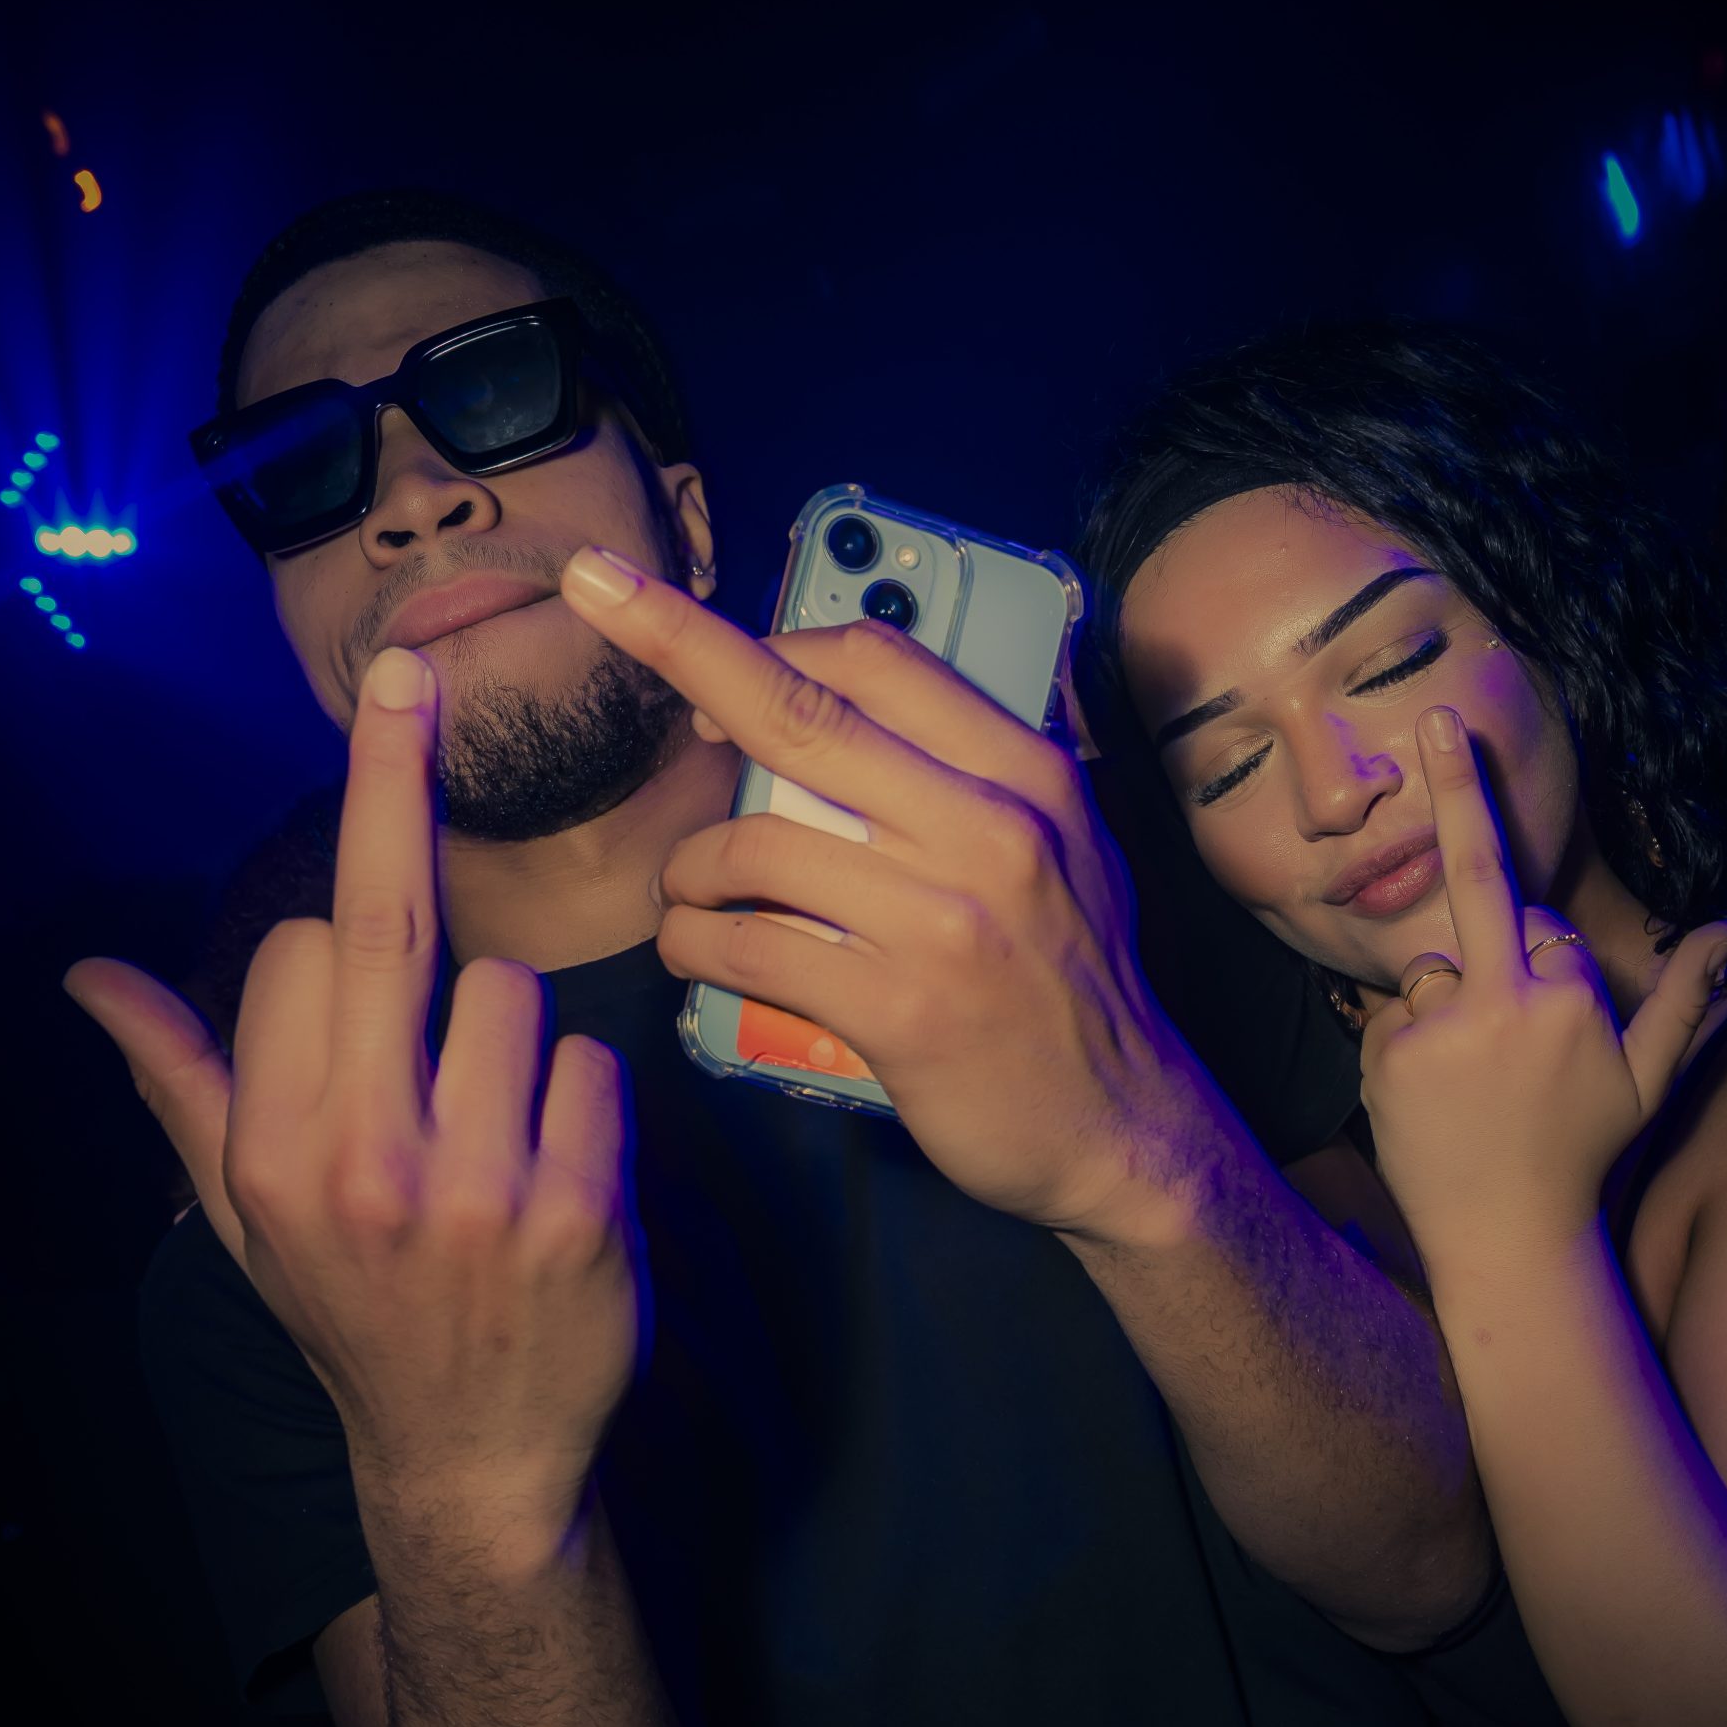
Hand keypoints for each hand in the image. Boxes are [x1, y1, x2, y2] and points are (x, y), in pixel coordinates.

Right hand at [65, 649, 640, 1529]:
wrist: (474, 1459)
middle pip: (389, 921)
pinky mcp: (581, 1211)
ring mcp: (477, 1189)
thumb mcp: (247, 1214)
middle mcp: (363, 1163)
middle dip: (397, 776)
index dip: (343, 942)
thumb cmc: (358, 1311)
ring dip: (510, 1039)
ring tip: (493, 1135)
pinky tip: (559, 1175)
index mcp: (274, 1149)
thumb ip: (180, 1080)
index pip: (308, 948)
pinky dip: (587, 1103)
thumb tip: (88, 973)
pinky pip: (595, 1068)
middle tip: (407, 663)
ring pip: (511, 993)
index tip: (361, 883)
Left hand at [558, 549, 1210, 1242]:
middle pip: (800, 713)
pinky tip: (696, 951)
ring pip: (757, 844)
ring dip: (690, 868)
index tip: (693, 633)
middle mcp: (993, 831)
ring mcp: (946, 922)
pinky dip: (698, 944)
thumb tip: (835, 713)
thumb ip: (966, 781)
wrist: (1127, 1130)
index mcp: (1028, 776)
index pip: (879, 661)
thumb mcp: (1060, 851)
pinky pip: (751, 948)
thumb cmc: (1070, 987)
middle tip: (599, 596)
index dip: (771, 634)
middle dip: (679, 641)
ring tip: (689, 895)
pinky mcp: (901, 1009)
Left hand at [1359, 706, 1726, 1273]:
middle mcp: (1501, 1002)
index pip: (1544, 924)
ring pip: (1434, 968)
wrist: (1504, 1237)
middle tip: (1439, 718)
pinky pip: (1391, 1014)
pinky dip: (1407, 1040)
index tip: (1550, 1018)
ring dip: (1448, 1001)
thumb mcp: (1649, 1080)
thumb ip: (1687, 994)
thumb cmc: (1584, 1156)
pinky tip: (1433, 1094)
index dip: (1546, 962)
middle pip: (1481, 879)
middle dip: (1459, 789)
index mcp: (1567, 998)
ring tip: (1469, 1082)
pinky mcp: (1384, 1057)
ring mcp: (1435, 1029)